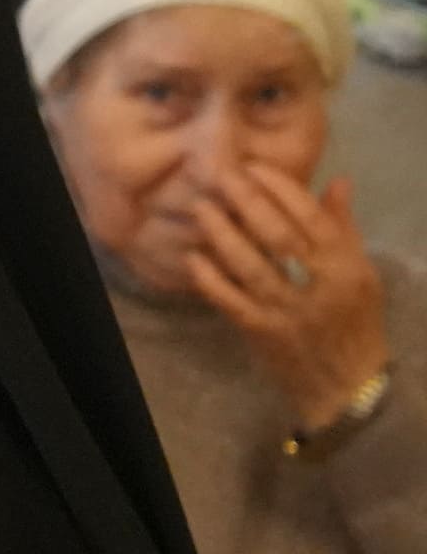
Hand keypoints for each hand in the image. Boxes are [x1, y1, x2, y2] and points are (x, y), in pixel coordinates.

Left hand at [176, 163, 388, 428]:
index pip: (314, 219)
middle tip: (221, 176)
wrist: (345, 385)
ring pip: (251, 266)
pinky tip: (193, 257)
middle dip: (249, 202)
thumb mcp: (360, 274)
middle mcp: (320, 287)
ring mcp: (288, 312)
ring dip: (223, 235)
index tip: (255, 167)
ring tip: (202, 208)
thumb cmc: (355, 323)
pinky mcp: (262, 333)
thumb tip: (338, 181)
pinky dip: (210, 278)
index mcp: (348, 268)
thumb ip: (344, 229)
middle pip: (280, 237)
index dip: (283, 189)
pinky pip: (231, 301)